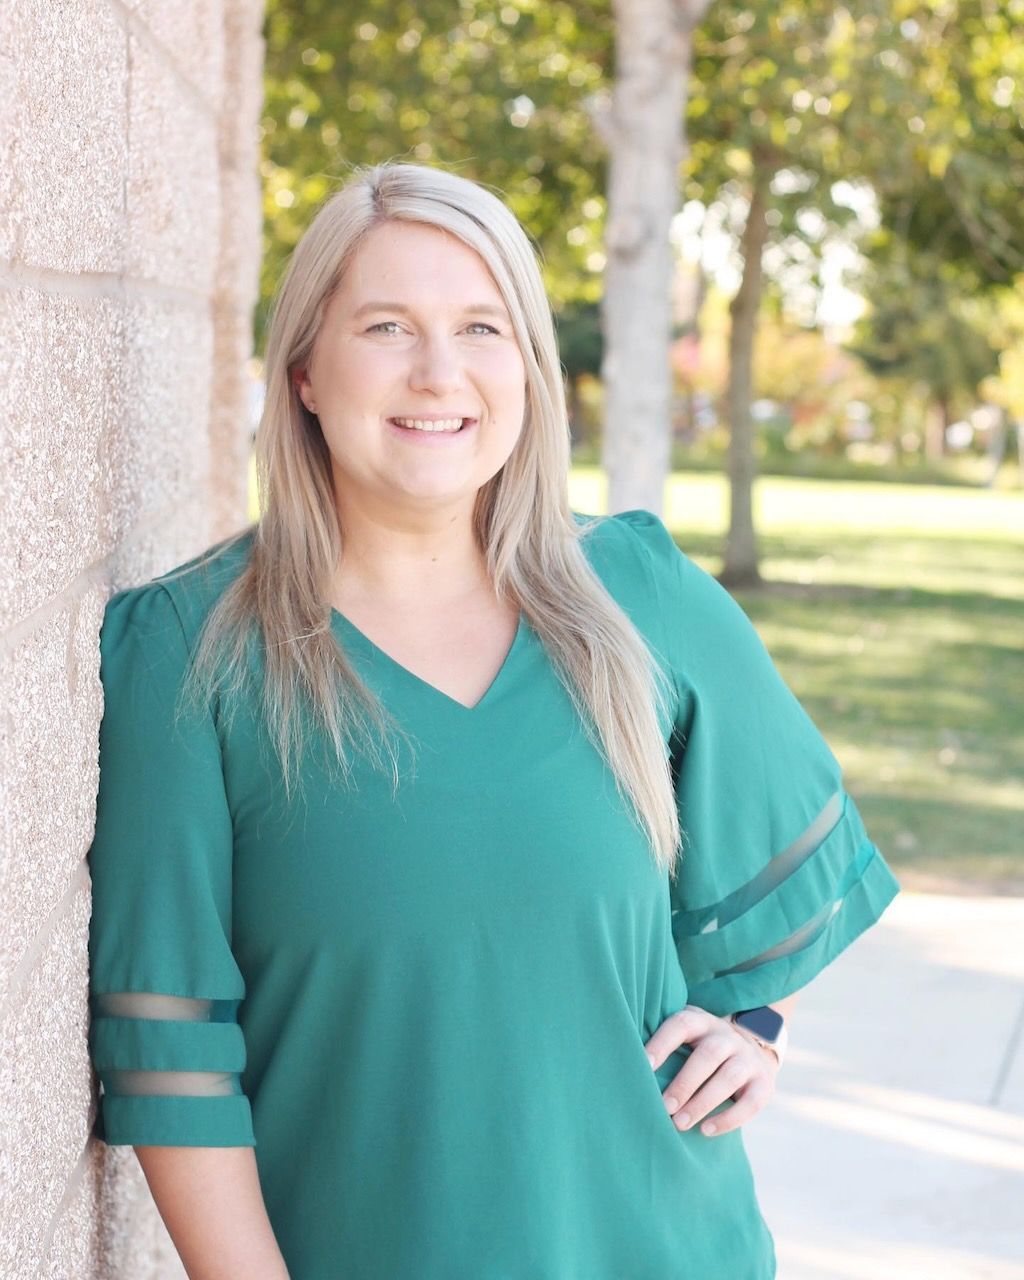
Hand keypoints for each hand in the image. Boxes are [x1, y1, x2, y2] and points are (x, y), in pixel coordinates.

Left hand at [643, 1004, 779, 1137]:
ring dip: (703, 1102)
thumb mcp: (686, 1038)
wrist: (752, 1051)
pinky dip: (729, 1118)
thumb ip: (664, 1045)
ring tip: (680, 1124)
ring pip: (729, 1077)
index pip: (682, 1024)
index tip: (643, 1065)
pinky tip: (707, 1130)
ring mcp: (748, 1059)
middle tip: (664, 1107)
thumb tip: (624, 1065)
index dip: (662, 1043)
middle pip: (709, 1054)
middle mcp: (727, 1036)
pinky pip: (750, 1103)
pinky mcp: (764, 1084)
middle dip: (685, 1082)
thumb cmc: (701, 1049)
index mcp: (702, 1021)